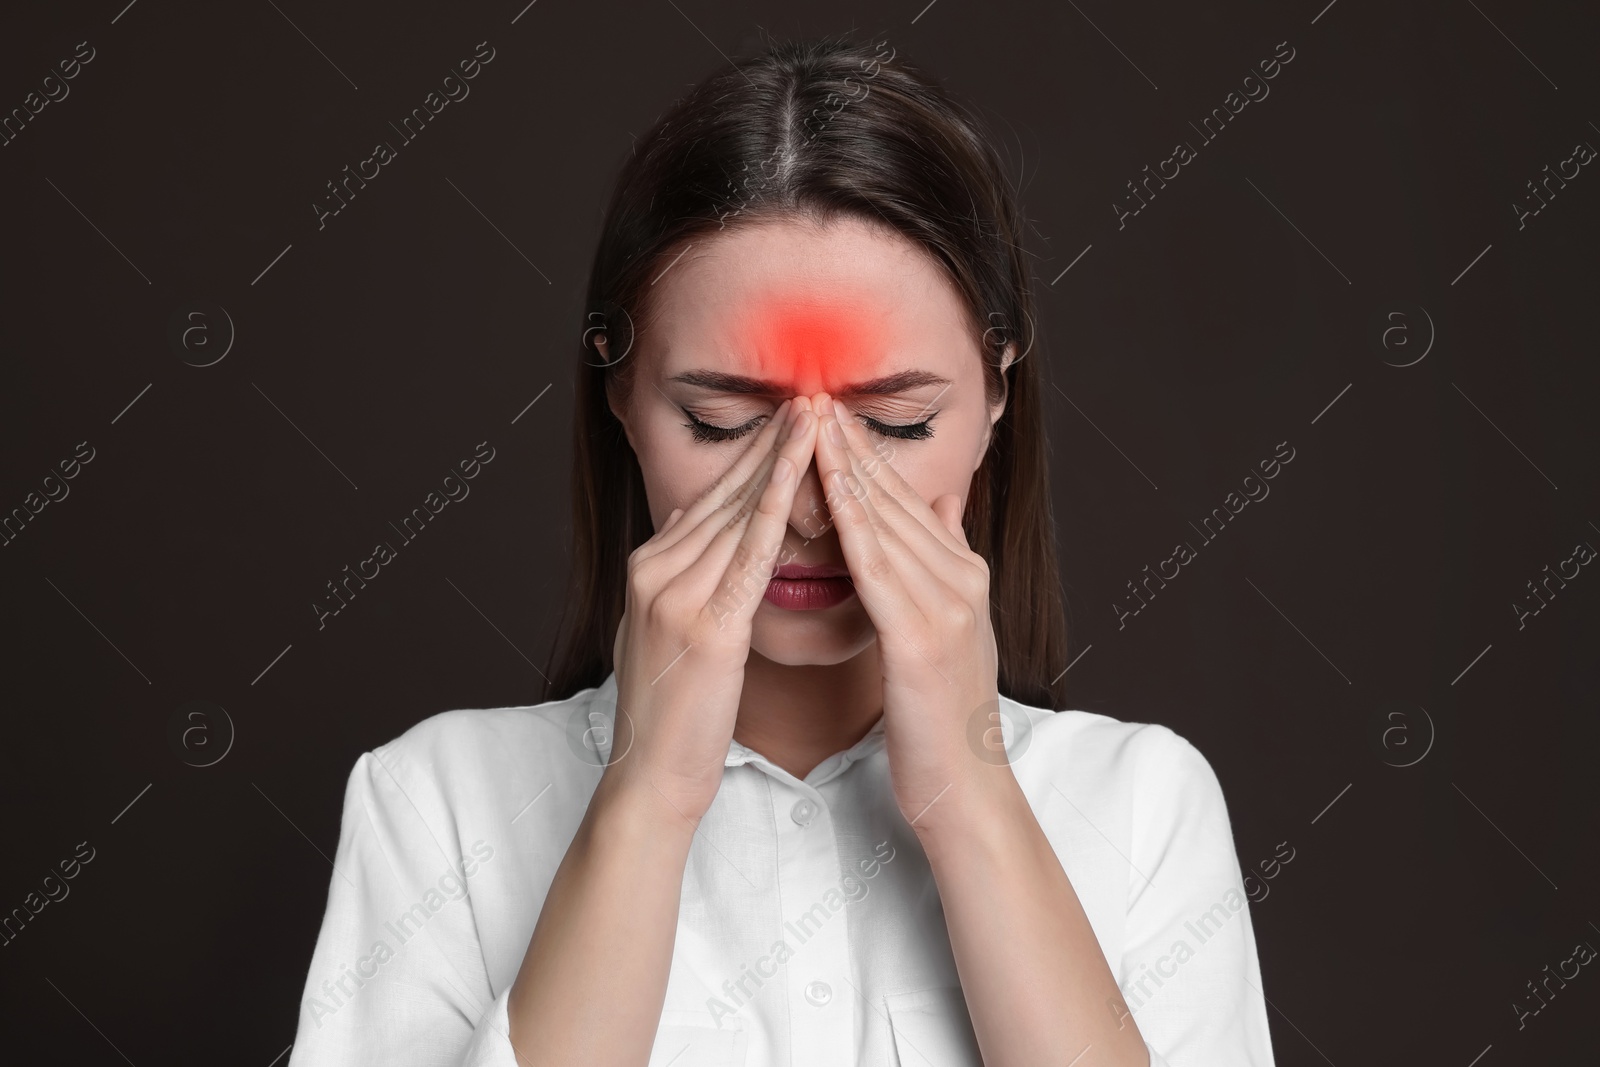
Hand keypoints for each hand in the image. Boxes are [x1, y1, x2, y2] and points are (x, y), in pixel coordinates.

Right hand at [603, 398, 819, 824]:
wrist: (650, 777)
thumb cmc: (672, 714)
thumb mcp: (663, 630)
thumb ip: (678, 575)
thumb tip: (691, 523)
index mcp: (649, 570)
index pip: (709, 498)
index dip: (752, 455)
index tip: (789, 418)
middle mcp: (655, 572)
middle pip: (723, 493)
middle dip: (771, 442)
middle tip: (810, 394)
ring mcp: (675, 596)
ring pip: (738, 512)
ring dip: (781, 460)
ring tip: (816, 416)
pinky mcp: (706, 626)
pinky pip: (749, 555)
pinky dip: (777, 509)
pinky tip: (804, 478)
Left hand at [810, 394, 1007, 832]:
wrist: (964, 786)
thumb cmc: (940, 716)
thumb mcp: (948, 629)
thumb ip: (942, 566)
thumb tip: (941, 508)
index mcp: (963, 574)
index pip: (907, 498)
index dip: (866, 453)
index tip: (831, 412)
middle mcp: (960, 578)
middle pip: (896, 496)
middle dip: (852, 443)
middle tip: (815, 394)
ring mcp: (945, 603)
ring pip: (885, 519)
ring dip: (845, 465)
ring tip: (812, 420)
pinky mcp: (921, 634)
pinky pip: (876, 564)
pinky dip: (849, 520)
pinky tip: (822, 487)